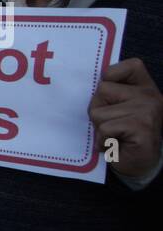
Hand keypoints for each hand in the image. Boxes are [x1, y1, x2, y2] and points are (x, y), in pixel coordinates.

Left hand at [89, 57, 162, 178]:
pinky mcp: (142, 126)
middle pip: (101, 90)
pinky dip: (103, 140)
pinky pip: (104, 128)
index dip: (108, 78)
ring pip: (99, 112)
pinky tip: (115, 145)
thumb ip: (107, 92)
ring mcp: (148, 109)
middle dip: (98, 110)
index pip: (123, 67)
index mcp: (144, 85)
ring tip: (114, 135)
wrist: (137, 163)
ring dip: (100, 128)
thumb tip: (81, 83)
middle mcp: (150, 94)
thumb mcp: (114, 107)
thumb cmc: (120, 134)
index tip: (110, 99)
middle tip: (111, 124)